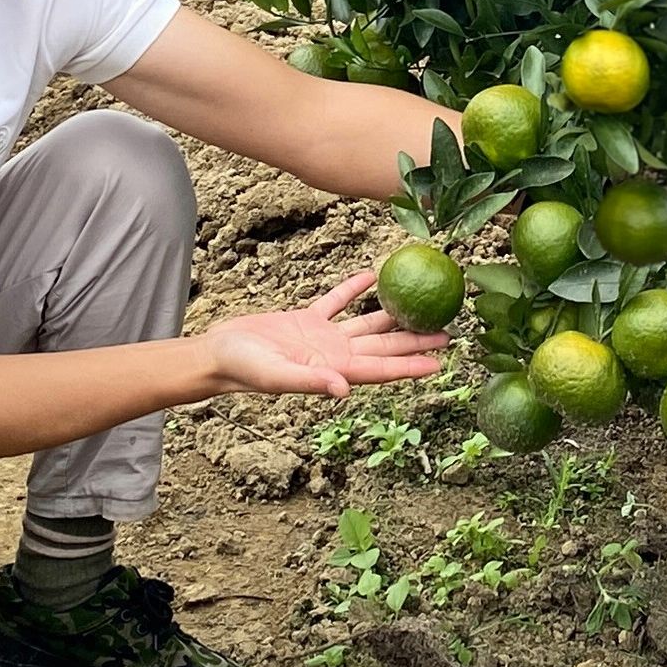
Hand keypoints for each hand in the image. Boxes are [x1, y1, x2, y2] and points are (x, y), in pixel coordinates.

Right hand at [204, 270, 447, 399]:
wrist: (218, 353)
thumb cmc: (244, 369)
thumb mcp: (276, 377)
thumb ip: (310, 383)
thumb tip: (344, 390)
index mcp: (332, 370)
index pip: (380, 368)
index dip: (410, 366)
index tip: (440, 361)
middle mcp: (334, 355)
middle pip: (383, 346)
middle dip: (415, 341)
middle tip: (448, 332)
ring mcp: (322, 338)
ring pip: (367, 324)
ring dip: (393, 315)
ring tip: (422, 304)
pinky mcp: (306, 320)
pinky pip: (337, 302)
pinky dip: (354, 290)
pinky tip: (372, 276)